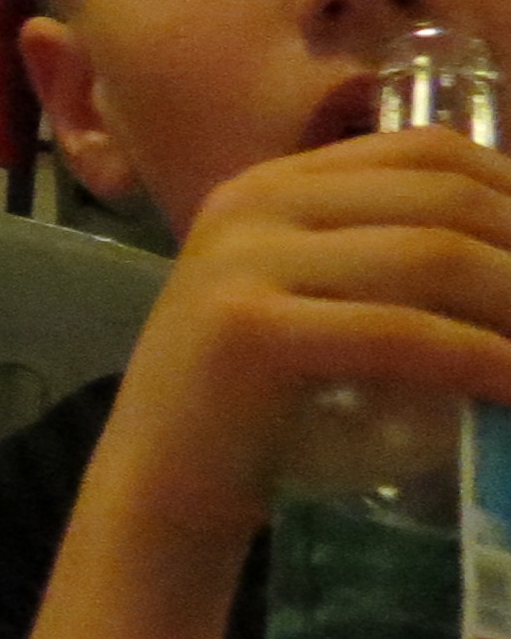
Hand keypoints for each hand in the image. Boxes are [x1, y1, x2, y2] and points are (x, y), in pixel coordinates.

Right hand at [94, 130, 510, 557]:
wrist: (161, 487)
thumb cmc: (263, 406)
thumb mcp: (326, 307)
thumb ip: (396, 265)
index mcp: (274, 184)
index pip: (431, 151)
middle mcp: (254, 203)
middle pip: (446, 199)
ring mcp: (243, 260)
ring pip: (435, 257)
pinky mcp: (248, 329)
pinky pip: (401, 333)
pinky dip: (485, 360)